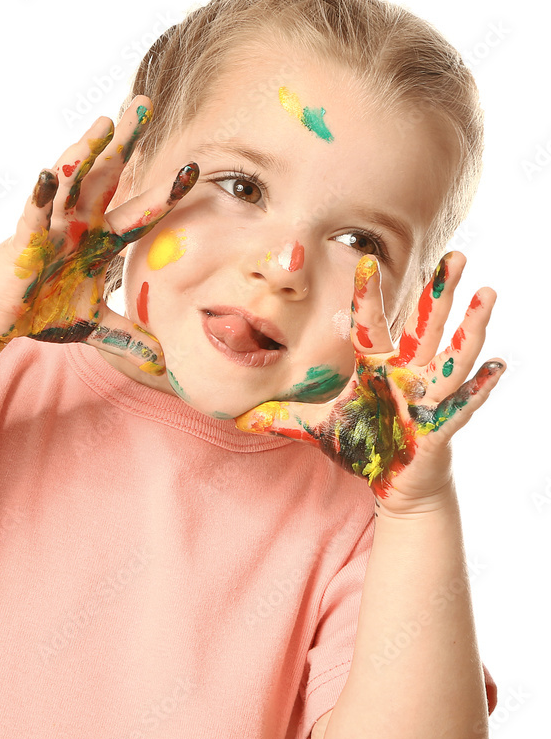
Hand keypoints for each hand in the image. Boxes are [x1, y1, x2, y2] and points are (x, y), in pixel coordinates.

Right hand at [0, 97, 197, 375]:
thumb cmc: (42, 310)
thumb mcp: (94, 326)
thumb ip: (128, 337)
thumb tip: (162, 362)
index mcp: (98, 239)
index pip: (138, 212)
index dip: (164, 193)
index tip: (193, 169)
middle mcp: (77, 223)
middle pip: (106, 175)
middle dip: (125, 140)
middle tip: (144, 103)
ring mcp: (50, 226)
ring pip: (70, 183)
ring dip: (86, 154)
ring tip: (104, 125)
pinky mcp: (23, 239)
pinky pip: (34, 213)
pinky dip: (41, 195)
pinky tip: (49, 174)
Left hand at [233, 252, 504, 505]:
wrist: (395, 483)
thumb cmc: (365, 444)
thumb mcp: (318, 427)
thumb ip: (283, 416)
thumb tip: (241, 414)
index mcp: (378, 368)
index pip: (372, 325)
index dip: (369, 295)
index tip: (366, 259)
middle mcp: (409, 374)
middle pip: (425, 327)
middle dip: (440, 292)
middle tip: (454, 254)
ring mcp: (429, 398)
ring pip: (452, 356)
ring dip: (469, 327)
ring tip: (487, 293)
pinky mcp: (440, 426)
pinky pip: (463, 404)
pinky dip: (480, 386)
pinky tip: (497, 364)